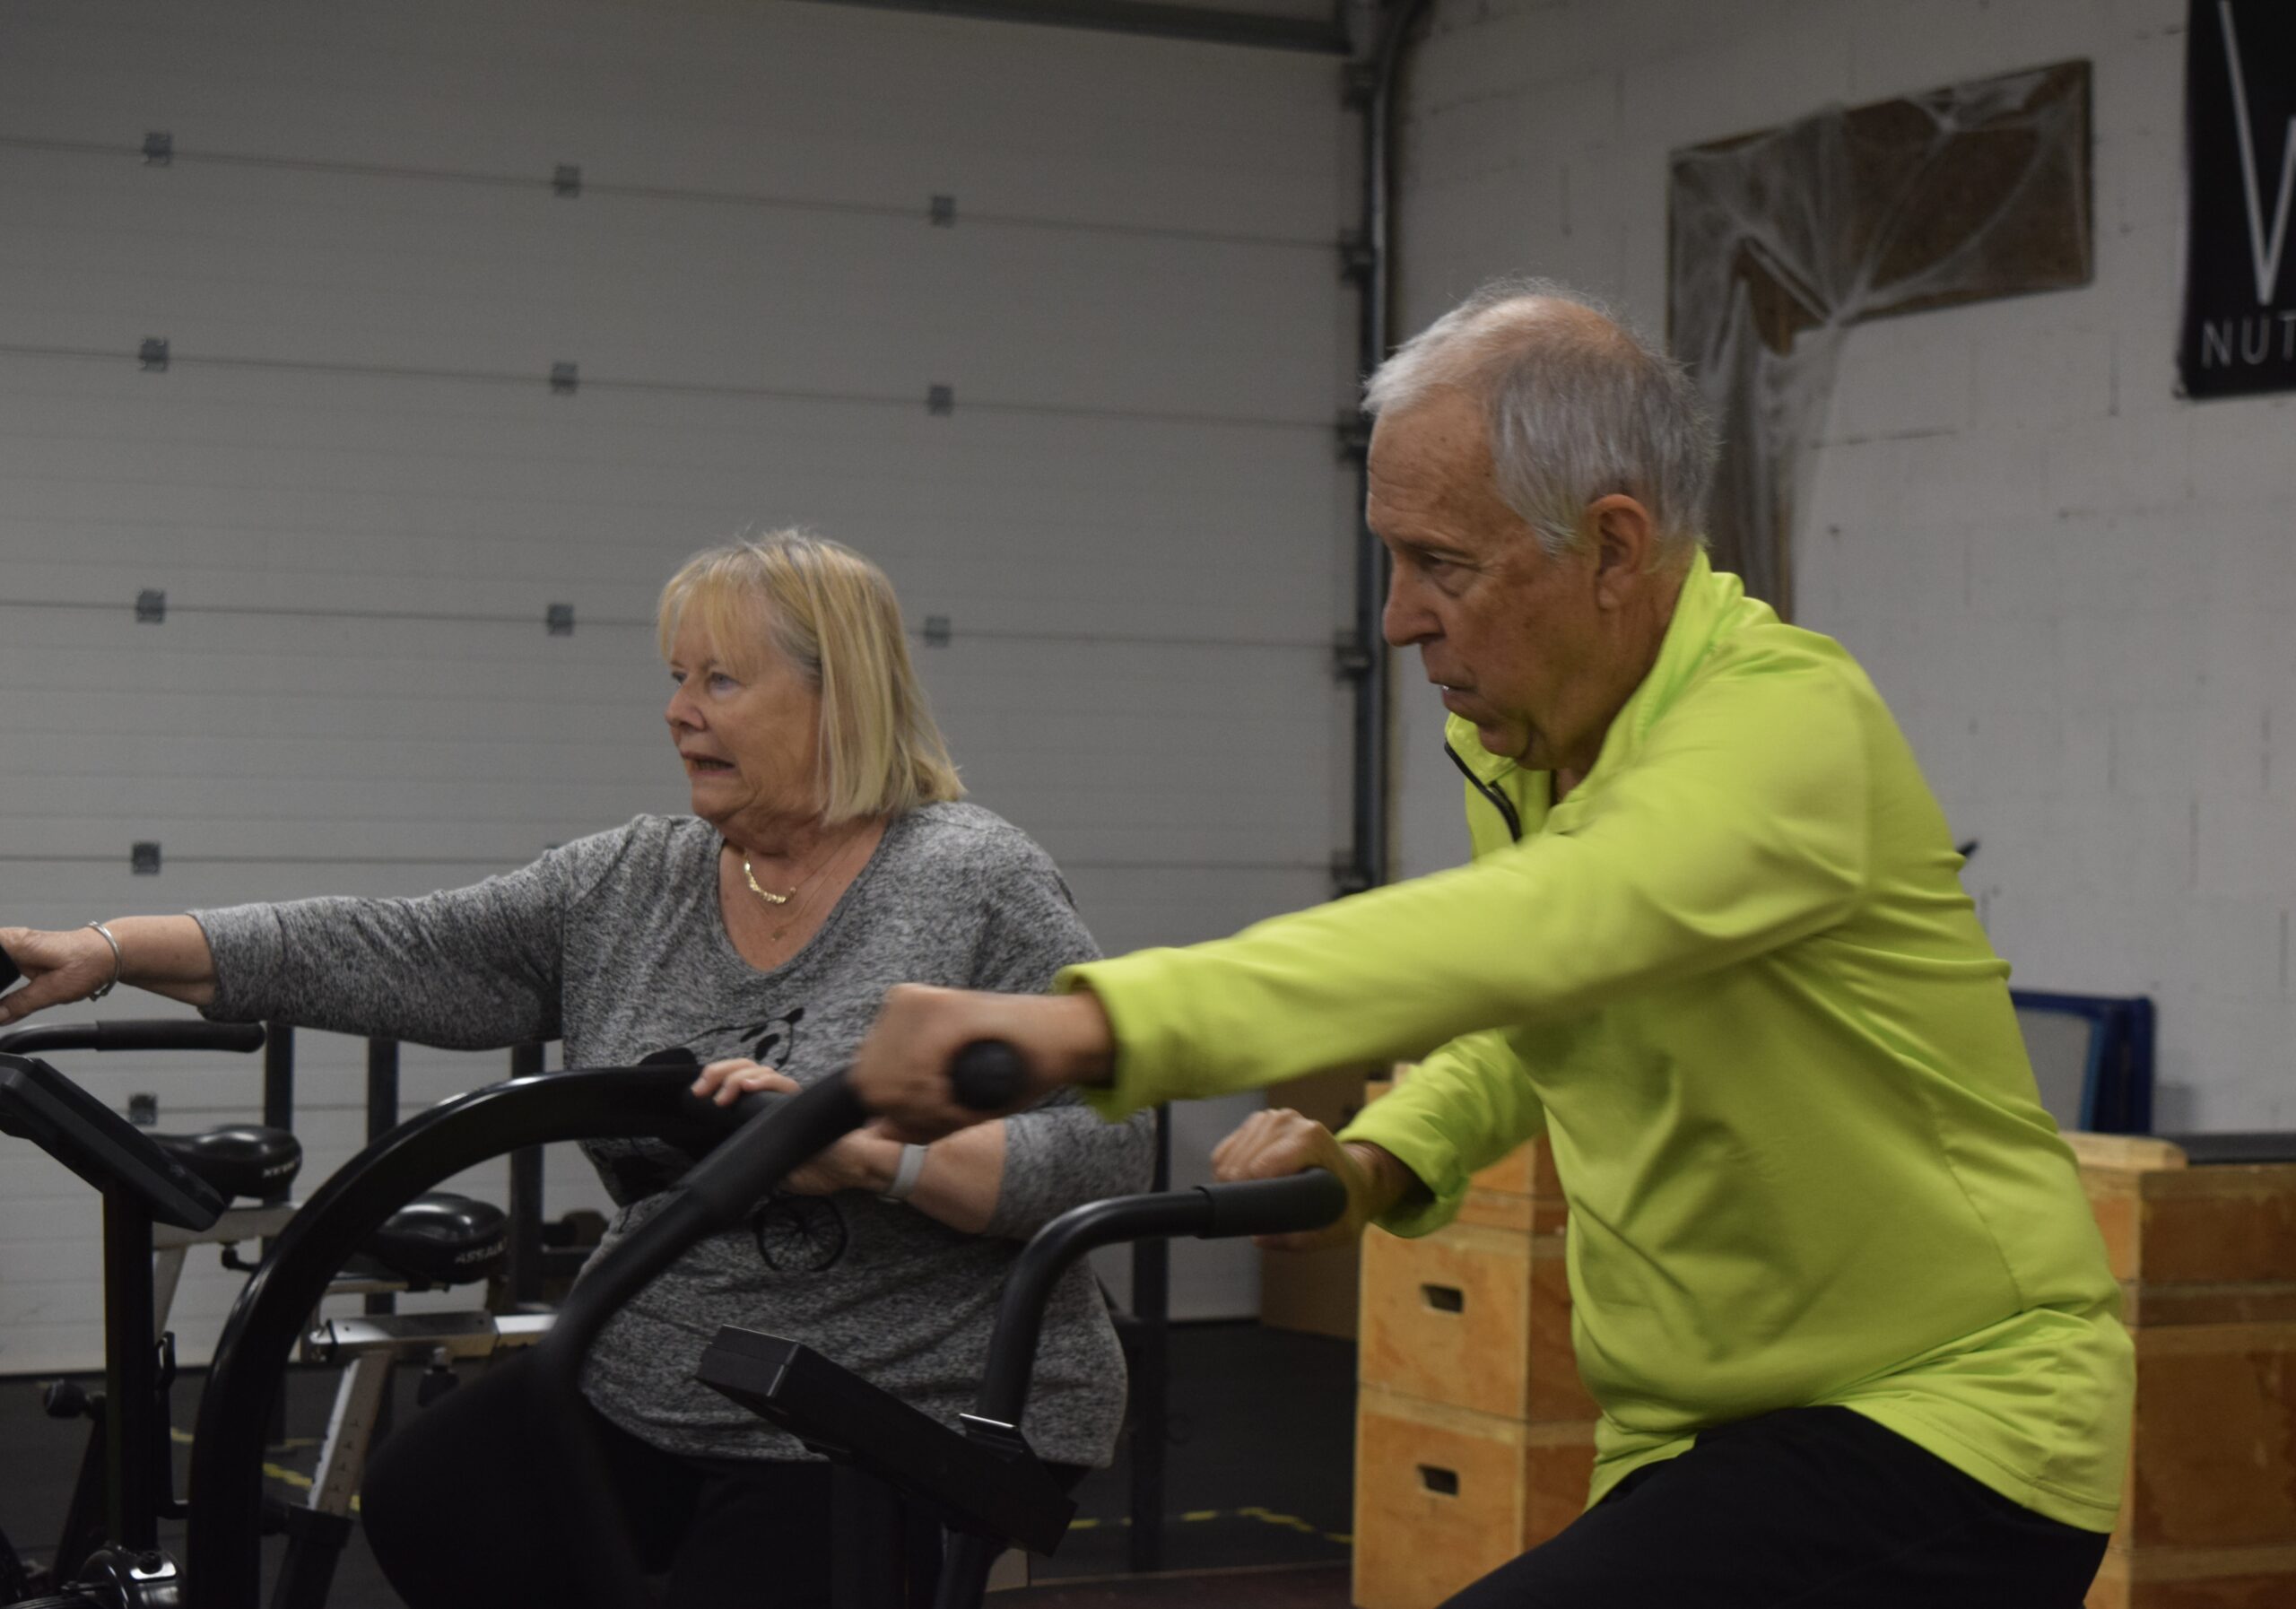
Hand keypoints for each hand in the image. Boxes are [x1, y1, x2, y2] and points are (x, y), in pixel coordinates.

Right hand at [0, 926, 118, 1027]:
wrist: (110, 955)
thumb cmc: (89, 963)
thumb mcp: (53, 990)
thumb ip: (20, 1004)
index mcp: (13, 943)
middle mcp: (11, 942)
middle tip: (1, 1005)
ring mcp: (15, 949)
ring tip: (10, 1001)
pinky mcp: (21, 957)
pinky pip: (0, 969)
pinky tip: (3, 1001)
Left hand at [691, 1059, 899, 1195]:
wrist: (852, 1168)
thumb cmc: (820, 1169)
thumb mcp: (774, 1169)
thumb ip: (757, 1158)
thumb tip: (731, 1165)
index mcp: (765, 1111)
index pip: (737, 1084)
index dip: (716, 1081)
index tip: (697, 1094)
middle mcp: (776, 1098)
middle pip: (742, 1068)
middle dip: (717, 1072)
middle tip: (701, 1090)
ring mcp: (788, 1096)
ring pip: (757, 1069)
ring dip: (734, 1076)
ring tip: (723, 1094)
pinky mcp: (803, 1099)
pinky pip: (781, 1083)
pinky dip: (763, 1081)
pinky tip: (749, 1087)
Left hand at [849, 984, 1111, 1142]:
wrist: (1062, 1038)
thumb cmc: (1010, 1068)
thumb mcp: (953, 1094)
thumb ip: (914, 1113)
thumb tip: (877, 1133)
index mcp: (899, 1019)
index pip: (864, 1080)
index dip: (898, 1110)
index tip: (939, 1111)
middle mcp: (903, 1003)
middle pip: (873, 1083)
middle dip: (911, 1111)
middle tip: (954, 1108)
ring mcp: (920, 1001)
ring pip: (892, 1085)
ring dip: (930, 1110)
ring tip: (965, 1100)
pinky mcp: (943, 1008)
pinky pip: (918, 1078)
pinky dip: (943, 1102)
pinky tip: (970, 1093)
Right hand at [1210, 1107, 1407, 1252]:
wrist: (1357, 1176)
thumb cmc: (1348, 1202)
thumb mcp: (1339, 1229)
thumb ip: (1302, 1239)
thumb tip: (1258, 1237)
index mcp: (1309, 1139)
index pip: (1259, 1167)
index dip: (1249, 1196)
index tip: (1256, 1216)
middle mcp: (1288, 1121)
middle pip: (1239, 1163)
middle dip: (1240, 1192)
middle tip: (1258, 1213)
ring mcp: (1271, 1118)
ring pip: (1228, 1157)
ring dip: (1232, 1182)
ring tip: (1255, 1200)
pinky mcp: (1258, 1122)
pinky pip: (1226, 1150)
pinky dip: (1227, 1170)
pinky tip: (1245, 1185)